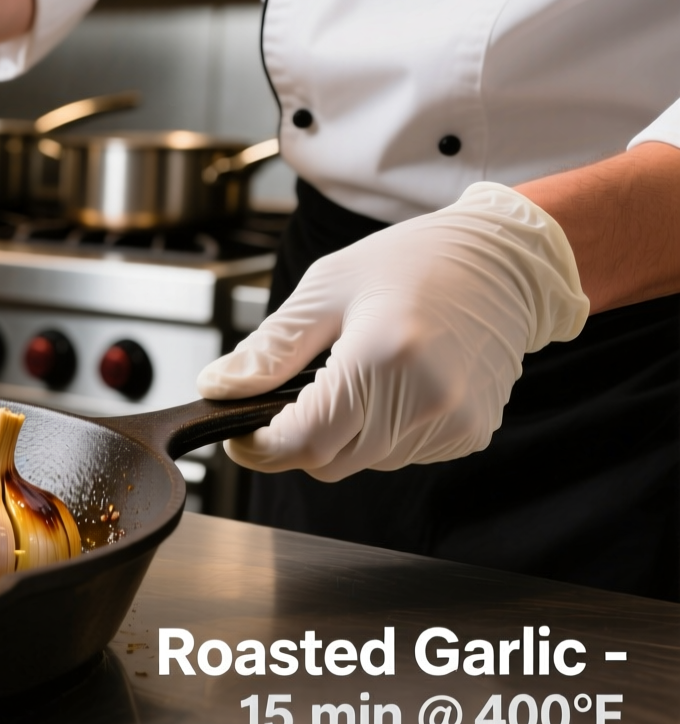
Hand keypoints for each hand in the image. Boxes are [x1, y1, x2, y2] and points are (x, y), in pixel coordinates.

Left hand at [197, 183, 590, 480]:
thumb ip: (270, 347)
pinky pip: (401, 454)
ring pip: (364, 462)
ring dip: (342, 434)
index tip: (241, 434)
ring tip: (355, 374)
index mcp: (382, 356)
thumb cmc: (415, 262)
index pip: (303, 441)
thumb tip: (219, 386)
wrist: (504, 262)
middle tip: (293, 395)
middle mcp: (424, 399)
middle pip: (329, 461)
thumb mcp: (326, 288)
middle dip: (297, 439)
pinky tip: (392, 385)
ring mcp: (453, 422)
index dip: (260, 448)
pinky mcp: (471, 434)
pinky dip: (380, 432)